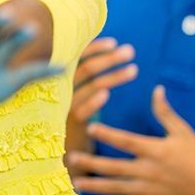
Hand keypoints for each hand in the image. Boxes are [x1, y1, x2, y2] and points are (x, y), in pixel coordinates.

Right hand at [65, 38, 137, 171]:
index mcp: (62, 79)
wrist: (62, 153)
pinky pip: (80, 110)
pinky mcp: (69, 125)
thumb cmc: (73, 121)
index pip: (77, 58)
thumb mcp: (75, 96)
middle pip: (85, 68)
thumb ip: (85, 79)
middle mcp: (60, 89)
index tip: (113, 42)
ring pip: (88, 87)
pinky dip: (92, 101)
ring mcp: (64, 106)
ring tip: (134, 70)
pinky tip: (106, 94)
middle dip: (109, 58)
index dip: (94, 48)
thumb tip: (104, 56)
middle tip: (130, 51)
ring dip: (113, 77)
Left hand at [69, 86, 194, 194]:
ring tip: (75, 183)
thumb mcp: (182, 131)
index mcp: (155, 151)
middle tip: (71, 158)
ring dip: (95, 186)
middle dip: (92, 163)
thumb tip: (156, 89)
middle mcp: (148, 171)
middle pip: (115, 167)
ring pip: (117, 188)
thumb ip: (165, 112)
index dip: (108, 134)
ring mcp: (148, 188)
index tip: (90, 127)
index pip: (127, 141)